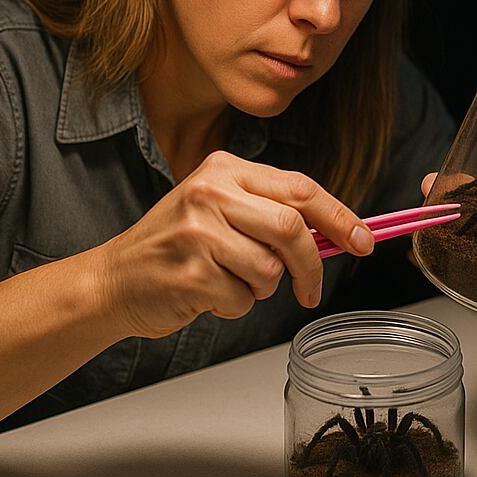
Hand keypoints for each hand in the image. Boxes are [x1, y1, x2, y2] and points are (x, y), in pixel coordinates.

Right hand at [97, 151, 373, 337]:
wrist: (112, 281)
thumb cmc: (175, 248)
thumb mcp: (219, 209)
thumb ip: (271, 213)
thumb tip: (338, 234)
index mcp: (225, 169)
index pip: (300, 188)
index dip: (340, 217)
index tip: (363, 241)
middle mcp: (211, 192)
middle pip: (291, 228)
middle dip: (310, 265)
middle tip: (310, 289)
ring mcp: (197, 232)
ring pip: (269, 269)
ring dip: (260, 289)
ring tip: (229, 282)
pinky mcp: (189, 273)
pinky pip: (241, 299)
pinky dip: (233, 307)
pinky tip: (205, 295)